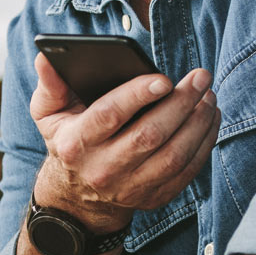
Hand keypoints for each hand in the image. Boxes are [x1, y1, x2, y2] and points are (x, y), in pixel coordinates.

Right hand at [31, 54, 218, 230]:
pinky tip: (210, 119)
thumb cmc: (68, 141)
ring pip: (173, 155)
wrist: (78, 196)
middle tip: (200, 77)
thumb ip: (50, 84)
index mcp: (76, 143)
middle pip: (149, 135)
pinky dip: (204, 144)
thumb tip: (45, 56)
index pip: (109, 115)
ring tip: (208, 96)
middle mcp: (103, 169)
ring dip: (198, 123)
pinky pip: (186, 172)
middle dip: (180, 104)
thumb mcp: (49, 114)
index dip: (137, 95)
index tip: (164, 78)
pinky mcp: (153, 198)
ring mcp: (130, 188)